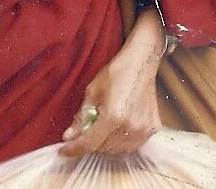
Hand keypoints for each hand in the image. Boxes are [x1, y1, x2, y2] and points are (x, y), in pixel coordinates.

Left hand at [60, 8, 162, 155]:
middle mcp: (130, 128)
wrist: (141, 64)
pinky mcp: (153, 130)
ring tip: (104, 124)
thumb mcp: (92, 91)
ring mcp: (144, 131)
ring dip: (106, 142)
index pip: (90, 143)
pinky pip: (132, 145)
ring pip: (118, 149)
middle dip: (91, 141)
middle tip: (87, 127)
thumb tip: (68, 136)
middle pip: (103, 148)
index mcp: (113, 117)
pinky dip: (121, 140)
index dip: (74, 149)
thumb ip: (81, 117)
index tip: (63, 152)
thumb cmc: (115, 73)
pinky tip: (118, 126)